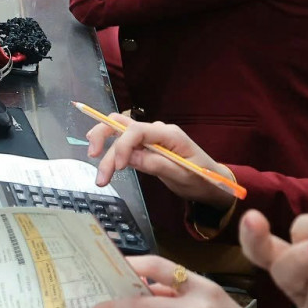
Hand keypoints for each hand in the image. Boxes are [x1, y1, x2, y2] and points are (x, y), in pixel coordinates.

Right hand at [85, 115, 236, 206]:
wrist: (212, 183)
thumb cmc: (202, 179)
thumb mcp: (182, 175)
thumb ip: (155, 164)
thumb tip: (128, 158)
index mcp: (168, 133)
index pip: (137, 130)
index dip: (123, 145)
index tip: (118, 167)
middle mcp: (156, 130)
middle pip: (121, 124)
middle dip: (103, 139)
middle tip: (94, 161)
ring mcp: (150, 137)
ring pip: (118, 133)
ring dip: (105, 149)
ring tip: (100, 176)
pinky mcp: (146, 146)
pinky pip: (124, 144)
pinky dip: (112, 152)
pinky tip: (105, 163)